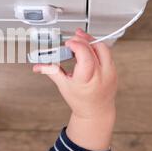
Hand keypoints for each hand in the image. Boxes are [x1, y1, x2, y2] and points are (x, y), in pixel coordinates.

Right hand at [33, 29, 116, 150]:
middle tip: (73, 38)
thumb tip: (37, 66)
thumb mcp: (63, 86)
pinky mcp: (114, 71)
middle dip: (82, 40)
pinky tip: (89, 46)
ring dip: (91, 40)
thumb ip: (50, 71)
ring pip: (103, 48)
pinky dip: (97, 47)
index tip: (68, 43)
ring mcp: (110, 73)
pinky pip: (107, 53)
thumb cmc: (80, 101)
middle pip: (94, 49)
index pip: (85, 55)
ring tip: (81, 38)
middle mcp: (101, 75)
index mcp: (87, 79)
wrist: (96, 111)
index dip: (76, 45)